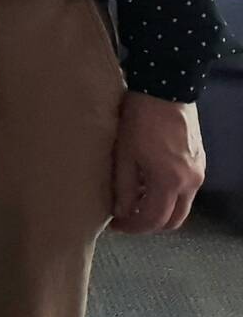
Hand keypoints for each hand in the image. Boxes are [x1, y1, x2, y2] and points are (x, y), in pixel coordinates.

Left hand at [109, 92, 203, 232]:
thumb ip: (123, 187)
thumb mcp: (123, 153)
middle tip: (126, 218)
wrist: (165, 89)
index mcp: (169, 182)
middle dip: (149, 224)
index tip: (115, 225)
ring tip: (134, 200)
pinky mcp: (200, 162)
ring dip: (160, 209)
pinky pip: (185, 190)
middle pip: (173, 220)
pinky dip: (168, 194)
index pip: (153, 220)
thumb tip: (120, 212)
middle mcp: (190, 183)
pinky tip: (147, 183)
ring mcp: (198, 173)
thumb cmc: (139, 119)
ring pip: (181, 205)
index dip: (133, 227)